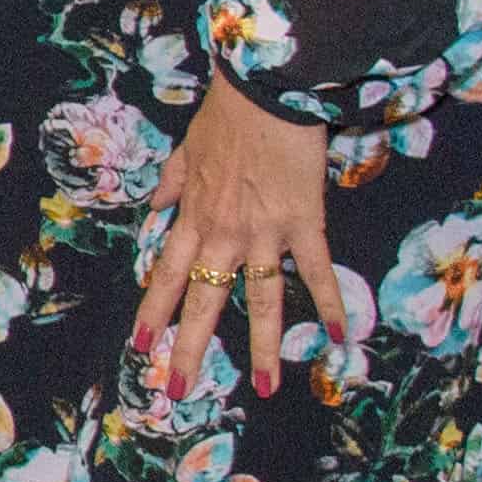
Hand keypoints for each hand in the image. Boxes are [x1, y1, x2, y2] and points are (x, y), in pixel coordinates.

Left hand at [134, 76, 361, 395]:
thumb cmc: (227, 114)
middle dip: (190, 349)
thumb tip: (154, 207)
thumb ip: (172, 184)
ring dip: (262, 346)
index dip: (154, 313)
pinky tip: (339, 338)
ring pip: (260, 299)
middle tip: (178, 392)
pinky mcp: (303, 223)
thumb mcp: (186, 149)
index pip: (166, 275)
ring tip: (265, 388)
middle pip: (204, 300)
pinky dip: (331, 302)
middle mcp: (223, 234)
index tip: (141, 348)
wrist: (267, 89)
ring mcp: (264, 232)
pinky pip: (316, 270)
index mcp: (194, 217)